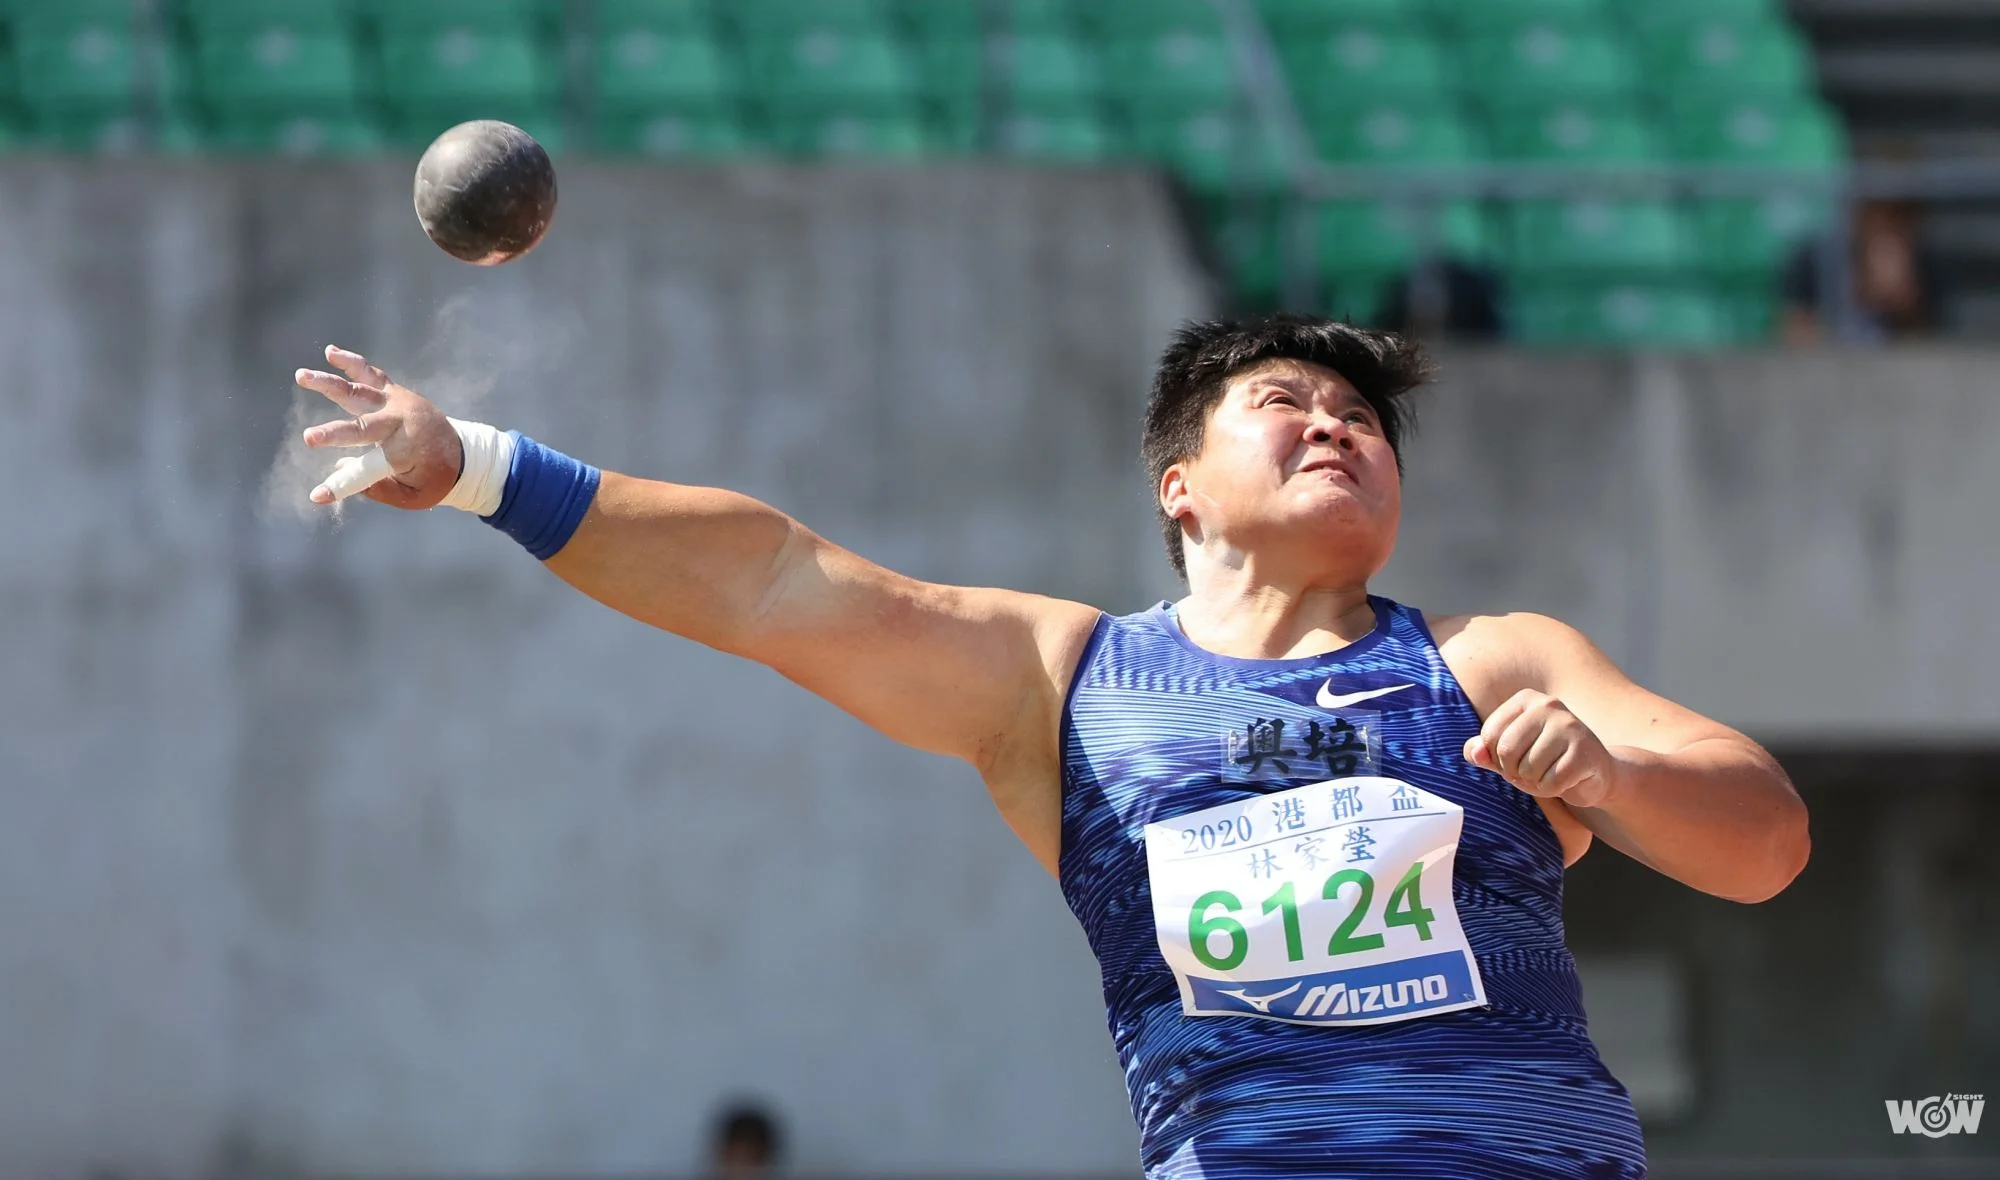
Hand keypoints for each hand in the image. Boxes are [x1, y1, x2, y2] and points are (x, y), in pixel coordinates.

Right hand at [296, 345, 462, 507]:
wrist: (463, 453)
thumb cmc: (435, 478)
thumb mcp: (413, 496)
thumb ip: (378, 488)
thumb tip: (338, 467)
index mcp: (407, 453)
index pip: (367, 471)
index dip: (341, 484)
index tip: (317, 495)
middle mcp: (402, 424)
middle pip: (362, 427)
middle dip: (334, 434)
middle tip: (308, 439)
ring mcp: (399, 403)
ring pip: (360, 391)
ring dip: (329, 384)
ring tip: (302, 376)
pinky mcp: (396, 392)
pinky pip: (372, 375)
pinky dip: (352, 363)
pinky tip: (331, 352)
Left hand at [1463, 689, 1616, 809]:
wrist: (1594, 772)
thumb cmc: (1545, 759)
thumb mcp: (1509, 752)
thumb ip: (1484, 751)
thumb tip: (1475, 753)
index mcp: (1526, 699)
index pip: (1489, 734)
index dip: (1495, 757)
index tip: (1515, 759)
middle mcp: (1548, 705)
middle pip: (1506, 750)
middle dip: (1513, 771)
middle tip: (1530, 771)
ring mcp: (1570, 727)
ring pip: (1528, 768)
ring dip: (1534, 781)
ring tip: (1549, 773)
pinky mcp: (1585, 752)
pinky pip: (1551, 782)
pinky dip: (1552, 789)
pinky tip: (1564, 780)